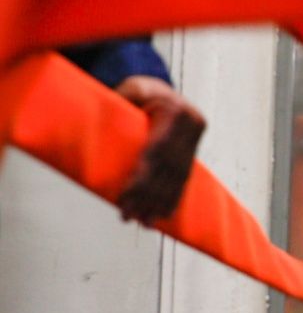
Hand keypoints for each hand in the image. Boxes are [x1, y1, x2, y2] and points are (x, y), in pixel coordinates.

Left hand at [116, 76, 205, 224]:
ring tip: (145, 223)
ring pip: (177, 177)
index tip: (122, 198)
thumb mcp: (130, 89)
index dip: (140, 179)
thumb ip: (120, 105)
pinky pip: (185, 177)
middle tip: (128, 217)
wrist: (164, 89)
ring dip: (160, 203)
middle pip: (166, 169)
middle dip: (147, 196)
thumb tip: (97, 127)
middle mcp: (191, 125)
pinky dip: (174, 198)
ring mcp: (195, 139)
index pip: (156, 153)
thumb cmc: (141, 90)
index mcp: (175, 111)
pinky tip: (165, 215)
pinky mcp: (194, 150)